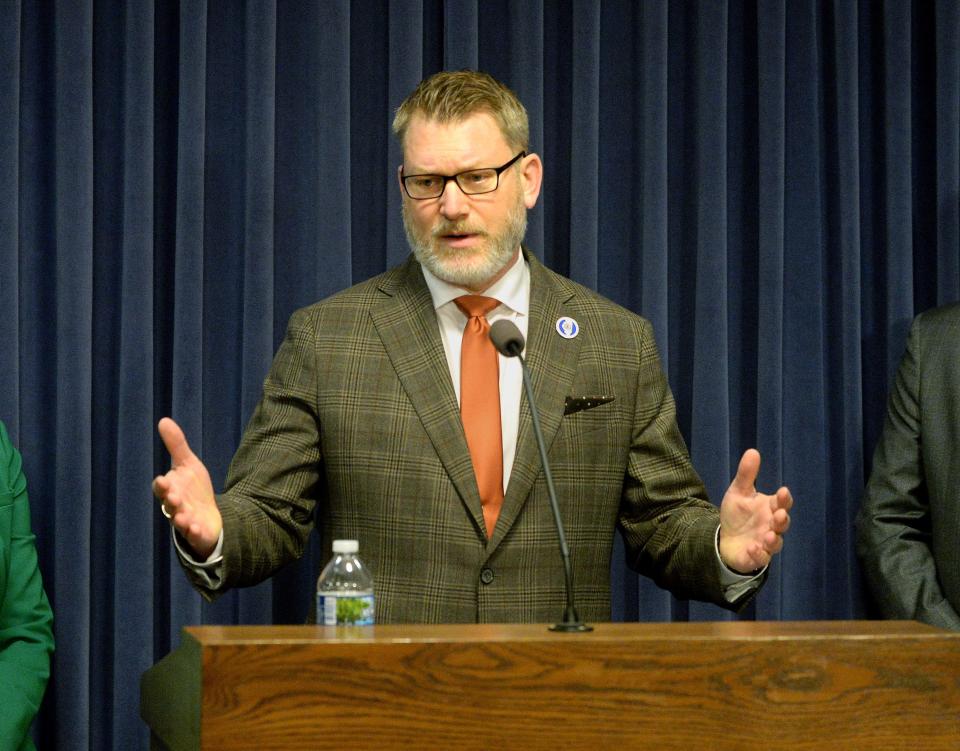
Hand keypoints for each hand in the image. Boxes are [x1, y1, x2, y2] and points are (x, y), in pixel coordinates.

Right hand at [152, 417, 221, 559]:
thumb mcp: (187, 465)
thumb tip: (163, 420)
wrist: (208, 515)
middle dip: (171, 501)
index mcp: (170, 490)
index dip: (162, 485)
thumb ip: (176, 445)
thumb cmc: (193, 489)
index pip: (161, 487)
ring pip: (179, 521)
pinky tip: (196, 528)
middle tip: (174, 498)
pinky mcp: (196, 533)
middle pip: (169, 504)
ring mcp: (185, 521)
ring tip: (183, 518)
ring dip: (180, 519)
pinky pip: (193, 534)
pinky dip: (193, 532)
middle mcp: (175, 507)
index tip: (163, 480)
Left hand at [718, 449, 791, 573]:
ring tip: (768, 535)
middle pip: (783, 523)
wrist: (725, 538)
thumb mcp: (738, 492)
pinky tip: (752, 548)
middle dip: (783, 519)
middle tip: (780, 514)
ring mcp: (765, 543)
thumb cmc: (737, 515)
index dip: (784, 498)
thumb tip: (753, 451)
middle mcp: (771, 526)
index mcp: (770, 508)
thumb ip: (746, 475)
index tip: (783, 491)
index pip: (782, 502)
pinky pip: (761, 558)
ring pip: (775, 543)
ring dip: (773, 539)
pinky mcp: (756, 557)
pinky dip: (758, 554)